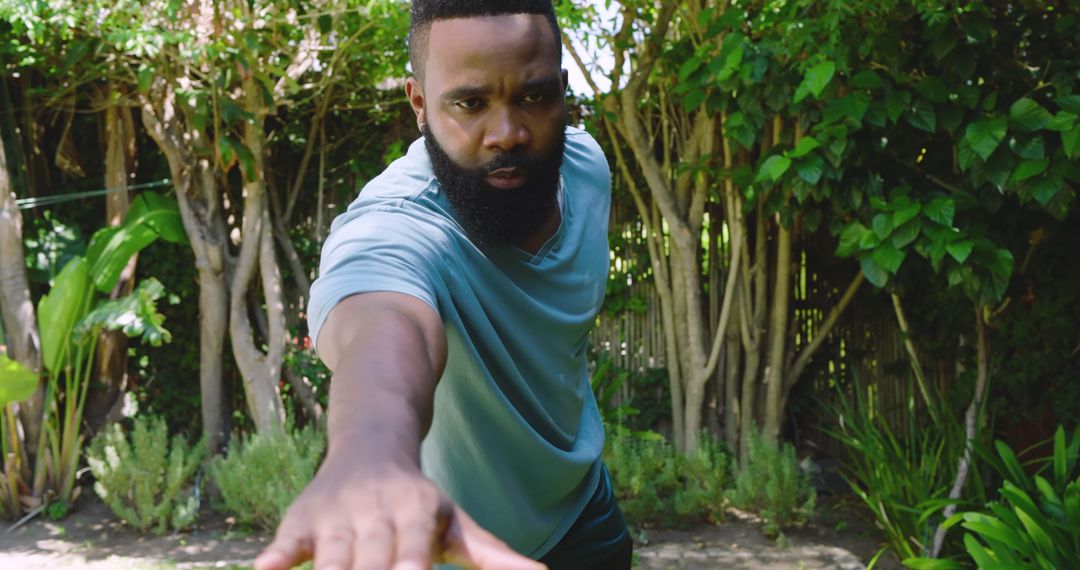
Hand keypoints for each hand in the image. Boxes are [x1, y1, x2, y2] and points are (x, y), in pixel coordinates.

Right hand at [253, 456, 545, 569]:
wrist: (370, 445)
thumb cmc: (419, 502)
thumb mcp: (456, 523)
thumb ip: (493, 555)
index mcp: (416, 510)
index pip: (414, 550)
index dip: (410, 566)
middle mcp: (375, 510)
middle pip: (369, 561)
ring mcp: (335, 515)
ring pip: (330, 557)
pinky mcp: (300, 521)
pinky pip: (285, 545)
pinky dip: (275, 560)